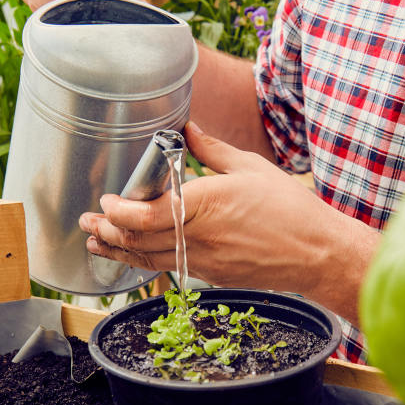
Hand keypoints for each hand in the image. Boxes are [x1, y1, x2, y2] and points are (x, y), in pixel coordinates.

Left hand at [77, 122, 379, 321]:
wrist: (316, 253)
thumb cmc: (289, 209)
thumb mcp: (249, 167)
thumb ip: (210, 150)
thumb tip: (187, 128)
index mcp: (205, 205)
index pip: (145, 215)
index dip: (118, 212)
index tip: (107, 202)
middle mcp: (199, 237)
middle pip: (138, 241)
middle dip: (107, 233)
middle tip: (88, 224)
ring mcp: (204, 261)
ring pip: (149, 260)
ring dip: (119, 252)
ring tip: (97, 244)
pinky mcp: (212, 275)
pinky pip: (169, 268)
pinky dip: (146, 261)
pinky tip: (136, 256)